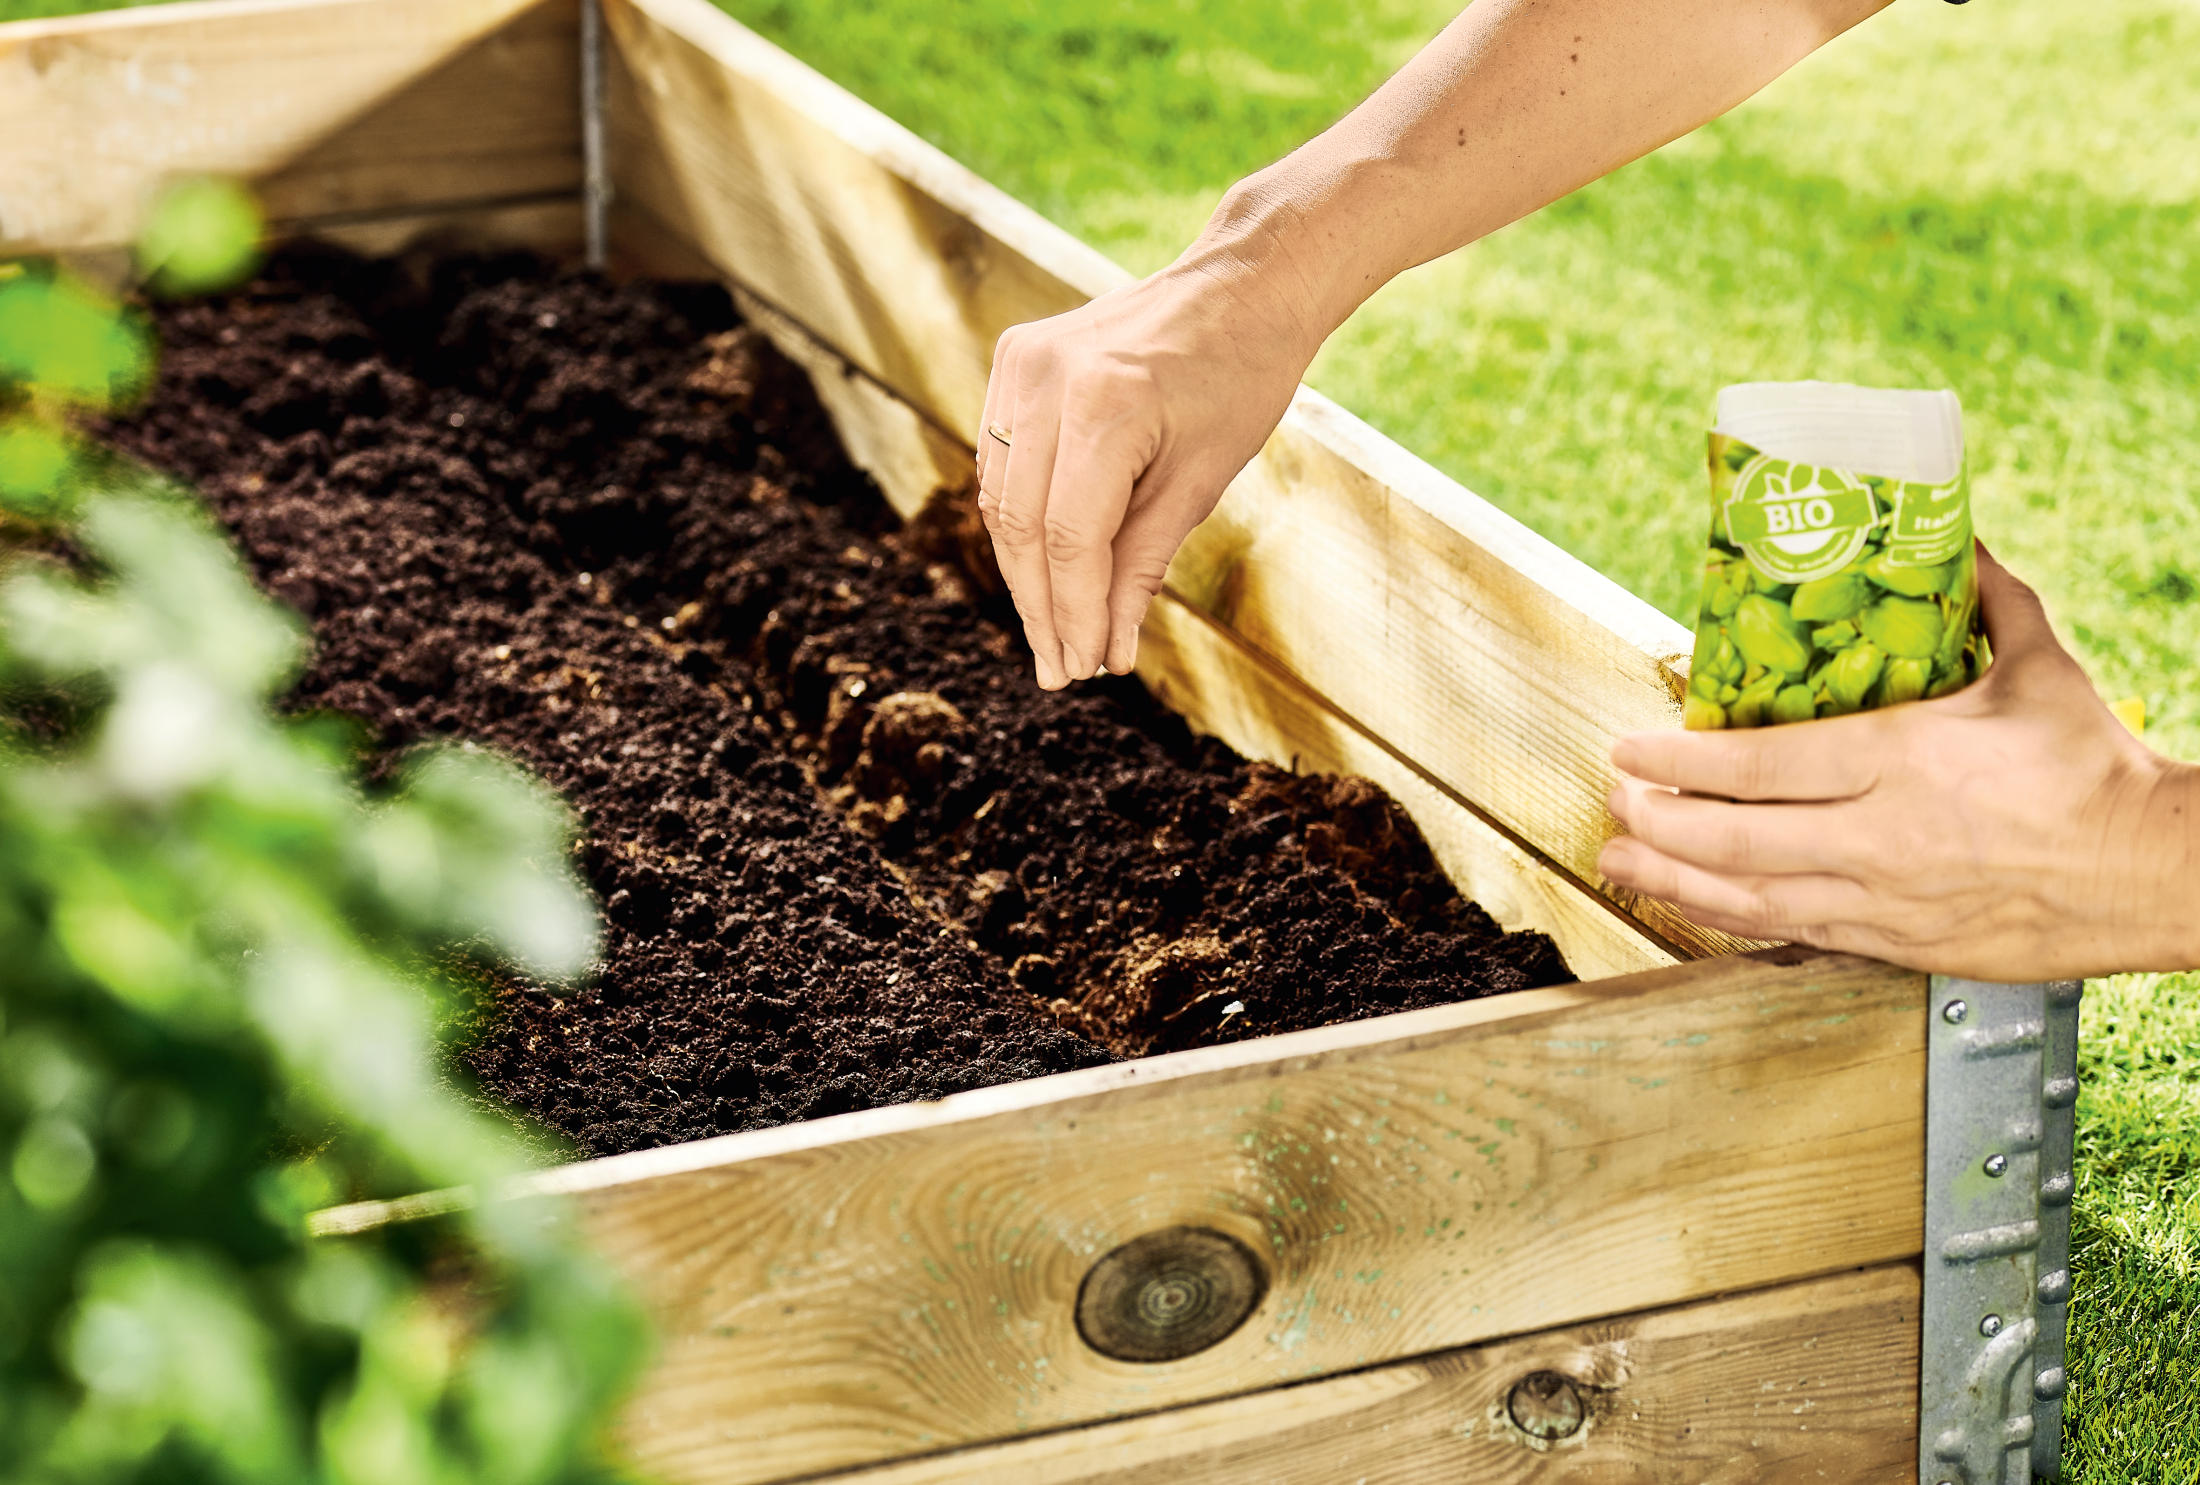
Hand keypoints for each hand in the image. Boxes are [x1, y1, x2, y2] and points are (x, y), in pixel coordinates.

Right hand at [975, 248, 1316, 689]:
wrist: (1241, 284)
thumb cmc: (1240, 379)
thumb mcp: (1202, 480)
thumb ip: (1142, 564)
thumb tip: (1109, 648)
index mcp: (1104, 404)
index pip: (1069, 538)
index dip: (1074, 612)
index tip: (1087, 668)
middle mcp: (1046, 378)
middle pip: (1022, 525)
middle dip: (1041, 606)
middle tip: (1060, 670)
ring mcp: (1020, 362)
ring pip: (1000, 498)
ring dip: (1023, 572)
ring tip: (1052, 634)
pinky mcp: (1013, 358)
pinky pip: (1000, 460)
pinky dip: (1019, 520)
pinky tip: (1042, 569)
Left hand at [1599, 547, 2199, 978]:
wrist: (2154, 870)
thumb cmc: (2095, 768)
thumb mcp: (2039, 668)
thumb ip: (1989, 600)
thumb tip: (1958, 537)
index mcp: (1902, 759)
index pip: (1757, 764)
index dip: (1678, 763)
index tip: (1628, 751)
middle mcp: (1880, 834)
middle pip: (1735, 837)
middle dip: (1658, 822)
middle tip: (1612, 804)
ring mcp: (1885, 896)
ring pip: (1751, 897)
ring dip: (1673, 880)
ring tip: (1619, 863)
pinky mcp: (1901, 941)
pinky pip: (1796, 933)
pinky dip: (1733, 920)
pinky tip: (1694, 906)